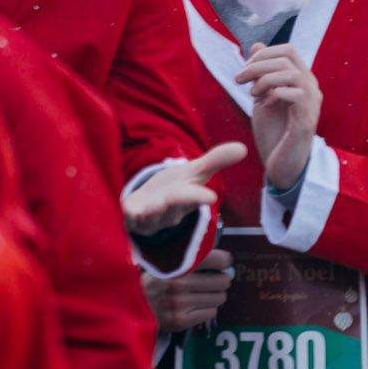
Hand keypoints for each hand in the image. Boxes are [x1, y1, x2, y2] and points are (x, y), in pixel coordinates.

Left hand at [122, 142, 246, 234]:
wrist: (149, 207)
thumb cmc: (174, 188)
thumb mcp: (194, 172)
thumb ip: (216, 161)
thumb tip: (243, 148)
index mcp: (186, 198)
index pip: (194, 197)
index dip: (199, 197)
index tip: (210, 198)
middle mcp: (169, 211)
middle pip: (172, 207)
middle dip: (171, 204)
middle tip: (167, 200)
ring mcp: (148, 218)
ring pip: (148, 218)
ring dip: (145, 214)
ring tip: (141, 209)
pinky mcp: (129, 219)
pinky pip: (127, 221)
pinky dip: (126, 218)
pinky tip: (124, 211)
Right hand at [143, 248, 234, 333]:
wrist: (126, 306)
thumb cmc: (150, 282)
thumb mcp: (164, 262)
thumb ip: (189, 258)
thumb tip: (224, 260)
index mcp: (176, 265)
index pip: (217, 260)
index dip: (224, 261)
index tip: (223, 263)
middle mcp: (179, 283)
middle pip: (222, 281)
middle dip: (220, 281)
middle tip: (214, 281)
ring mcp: (179, 303)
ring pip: (219, 298)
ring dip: (214, 296)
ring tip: (202, 295)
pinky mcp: (179, 321)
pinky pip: (211, 313)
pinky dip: (206, 310)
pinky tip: (194, 307)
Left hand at [237, 43, 322, 192]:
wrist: (282, 165)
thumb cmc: (274, 132)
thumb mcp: (262, 97)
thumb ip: (262, 73)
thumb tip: (256, 45)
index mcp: (301, 80)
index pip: (288, 50)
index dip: (263, 53)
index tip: (244, 69)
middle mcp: (311, 88)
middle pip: (287, 58)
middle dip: (257, 65)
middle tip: (239, 79)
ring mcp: (311, 104)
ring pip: (290, 73)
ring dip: (264, 79)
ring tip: (251, 93)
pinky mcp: (306, 121)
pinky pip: (293, 95)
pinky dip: (273, 95)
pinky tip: (263, 106)